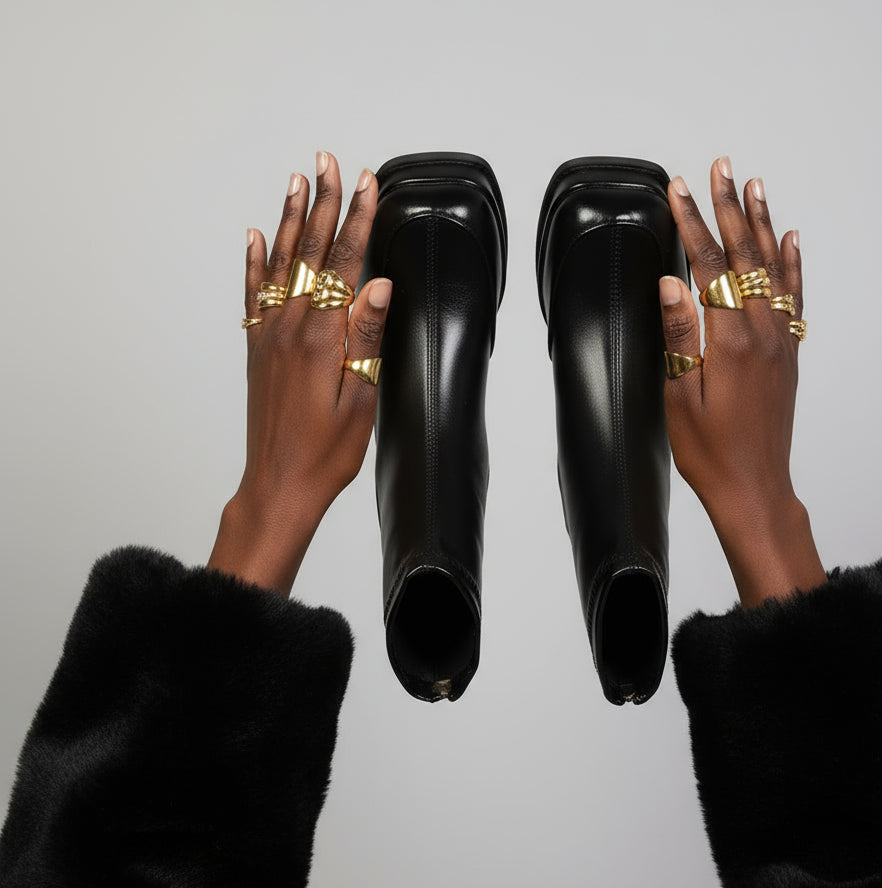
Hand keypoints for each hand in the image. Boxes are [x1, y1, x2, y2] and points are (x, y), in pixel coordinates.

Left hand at [208, 151, 391, 595]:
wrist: (278, 484)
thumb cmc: (325, 453)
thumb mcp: (361, 400)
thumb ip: (367, 339)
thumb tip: (379, 286)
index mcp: (321, 339)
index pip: (343, 264)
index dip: (358, 220)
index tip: (367, 184)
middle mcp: (289, 328)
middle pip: (308, 252)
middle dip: (322, 203)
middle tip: (328, 162)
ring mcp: (268, 336)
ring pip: (279, 264)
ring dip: (290, 219)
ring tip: (297, 181)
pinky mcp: (257, 350)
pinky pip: (254, 294)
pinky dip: (255, 262)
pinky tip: (255, 237)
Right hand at [660, 157, 825, 606]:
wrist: (753, 487)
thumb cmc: (710, 451)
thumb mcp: (680, 397)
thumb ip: (679, 335)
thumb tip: (672, 282)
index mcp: (730, 341)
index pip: (709, 266)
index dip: (693, 224)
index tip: (680, 189)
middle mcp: (762, 332)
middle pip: (745, 255)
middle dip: (729, 208)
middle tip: (721, 168)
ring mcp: (781, 341)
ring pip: (773, 268)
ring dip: (763, 224)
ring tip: (756, 185)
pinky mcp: (789, 354)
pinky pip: (793, 296)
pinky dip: (791, 263)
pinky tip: (790, 239)